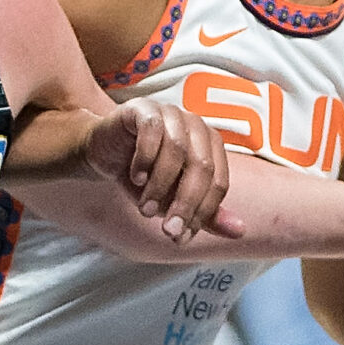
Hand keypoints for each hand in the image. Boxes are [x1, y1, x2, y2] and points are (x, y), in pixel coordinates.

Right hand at [85, 96, 231, 241]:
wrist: (103, 153)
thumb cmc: (143, 175)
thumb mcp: (173, 200)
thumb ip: (205, 214)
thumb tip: (240, 232)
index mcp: (211, 146)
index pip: (219, 182)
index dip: (202, 212)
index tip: (180, 236)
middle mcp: (196, 125)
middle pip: (202, 167)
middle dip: (185, 203)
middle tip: (167, 229)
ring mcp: (171, 113)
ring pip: (177, 150)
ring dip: (161, 186)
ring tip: (145, 208)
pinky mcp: (143, 108)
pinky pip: (151, 131)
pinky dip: (145, 159)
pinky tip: (136, 178)